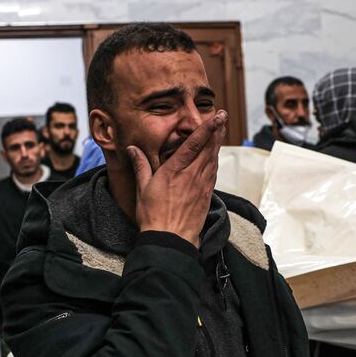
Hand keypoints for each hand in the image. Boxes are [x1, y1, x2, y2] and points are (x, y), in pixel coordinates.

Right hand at [128, 111, 226, 246]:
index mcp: (175, 170)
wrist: (171, 239)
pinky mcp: (206, 195)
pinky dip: (215, 161)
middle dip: (217, 131)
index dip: (207, 128)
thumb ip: (141, 166)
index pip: (195, 144)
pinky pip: (213, 173)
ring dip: (218, 144)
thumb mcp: (143, 188)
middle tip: (223, 117)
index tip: (217, 117)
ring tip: (221, 131)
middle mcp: (192, 175)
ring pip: (213, 159)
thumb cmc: (154, 216)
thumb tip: (132, 149)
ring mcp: (202, 185)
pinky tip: (215, 156)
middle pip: (209, 148)